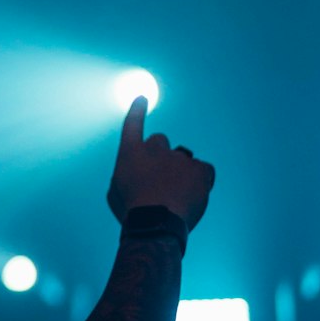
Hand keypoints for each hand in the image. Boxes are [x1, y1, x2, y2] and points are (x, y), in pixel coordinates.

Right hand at [107, 97, 214, 231]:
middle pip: (160, 142)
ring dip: (180, 173)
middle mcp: (154, 149)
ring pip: (182, 160)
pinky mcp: (199, 169)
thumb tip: (138, 174)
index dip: (137, 111)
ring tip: (176, 197)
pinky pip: (204, 170)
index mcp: (130, 153)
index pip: (132, 125)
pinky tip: (193, 196)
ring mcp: (178, 158)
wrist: (155, 222)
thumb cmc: (131, 212)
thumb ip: (126, 176)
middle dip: (160, 155)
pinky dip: (201, 180)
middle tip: (160, 179)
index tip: (142, 98)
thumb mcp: (116, 193)